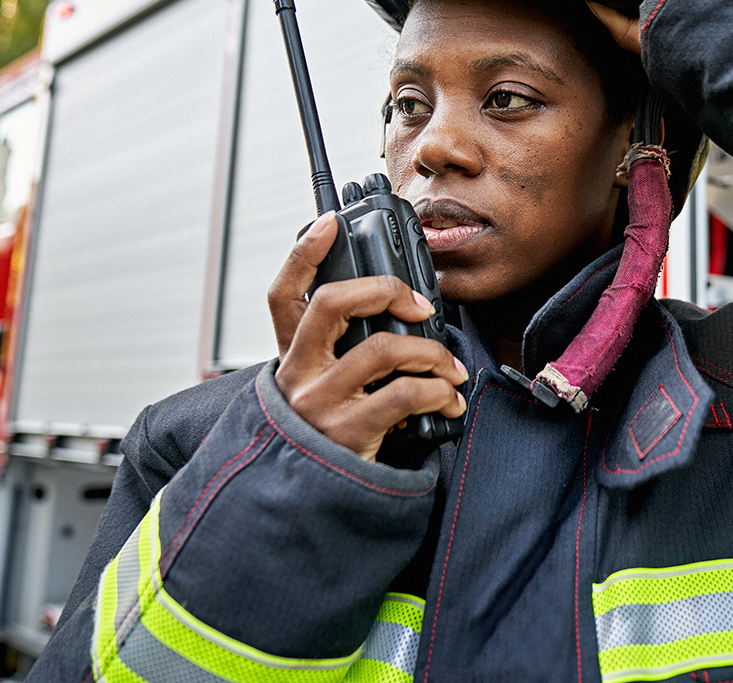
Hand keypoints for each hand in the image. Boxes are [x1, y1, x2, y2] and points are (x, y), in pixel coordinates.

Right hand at [268, 214, 467, 460]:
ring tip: (449, 368)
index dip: (303, 254)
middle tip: (418, 305)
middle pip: (332, 304)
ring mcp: (320, 405)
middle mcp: (298, 377)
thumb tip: (399, 317)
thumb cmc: (332, 437)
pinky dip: (439, 391)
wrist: (309, 508)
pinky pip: (406, 394)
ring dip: (431, 353)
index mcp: (291, 359)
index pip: (283, 294)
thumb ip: (344, 356)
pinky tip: (447, 399)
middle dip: (385, 290)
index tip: (330, 223)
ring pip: (383, 349)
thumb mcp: (324, 392)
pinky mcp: (349, 434)